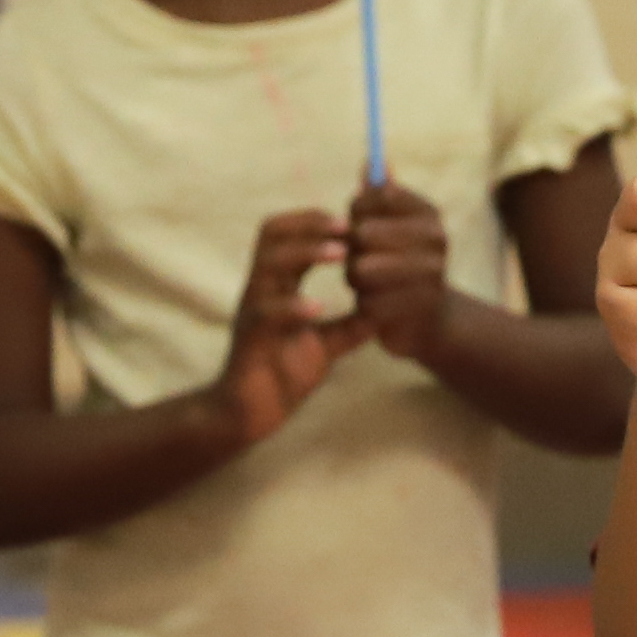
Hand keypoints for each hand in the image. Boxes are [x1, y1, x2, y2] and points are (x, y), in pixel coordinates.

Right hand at [214, 207, 366, 450]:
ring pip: (267, 265)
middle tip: (346, 227)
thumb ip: (351, 325)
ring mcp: (252, 311)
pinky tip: (317, 307)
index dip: (316, 221)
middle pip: (272, 235)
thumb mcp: (326, 344)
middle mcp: (261, 290)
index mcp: (278, 286)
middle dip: (310, 225)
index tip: (352, 222)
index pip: (288, 234)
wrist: (249, 414)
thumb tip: (386, 309)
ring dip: (304, 253)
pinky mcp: (249, 338)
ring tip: (339, 254)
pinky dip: (292, 307)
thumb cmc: (283, 374)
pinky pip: (266, 314)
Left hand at [342, 178, 452, 368]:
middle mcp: (436, 239)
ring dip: (355, 277)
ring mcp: (431, 275)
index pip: (377, 195)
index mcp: (429, 213)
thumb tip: (373, 159)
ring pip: (361, 268)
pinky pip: (366, 301)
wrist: (429, 320)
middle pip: (364, 232)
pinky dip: (363, 305)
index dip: (358, 210)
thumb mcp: (394, 226)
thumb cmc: (400, 262)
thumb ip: (380, 194)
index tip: (362, 222)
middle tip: (360, 256)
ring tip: (365, 280)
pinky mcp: (416, 309)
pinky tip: (375, 305)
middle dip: (353, 247)